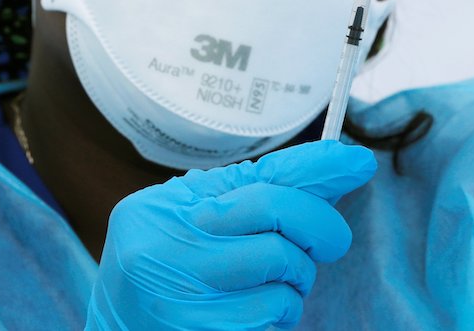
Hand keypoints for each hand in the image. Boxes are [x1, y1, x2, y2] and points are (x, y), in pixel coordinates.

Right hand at [86, 140, 376, 329]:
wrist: (114, 330)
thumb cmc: (162, 269)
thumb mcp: (189, 219)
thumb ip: (250, 194)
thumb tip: (331, 168)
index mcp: (165, 210)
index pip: (257, 180)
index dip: (315, 169)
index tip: (359, 161)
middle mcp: (169, 251)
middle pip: (280, 221)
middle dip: (319, 228)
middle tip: (324, 242)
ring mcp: (184, 303)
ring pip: (285, 280)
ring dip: (294, 284)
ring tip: (269, 284)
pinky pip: (271, 320)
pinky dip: (276, 316)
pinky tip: (252, 313)